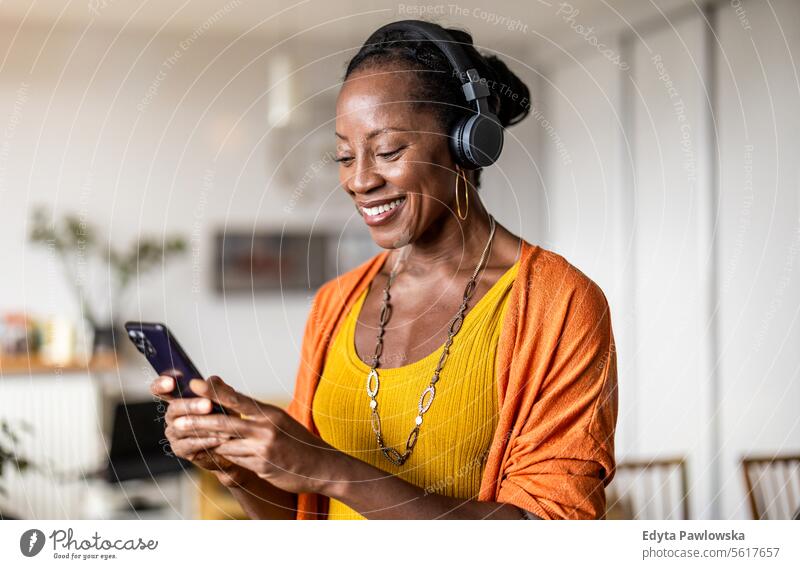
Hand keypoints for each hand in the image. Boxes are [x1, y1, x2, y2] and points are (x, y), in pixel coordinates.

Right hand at [150, 375, 254, 487]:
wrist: (231, 441)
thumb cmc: (224, 415)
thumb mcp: (223, 398)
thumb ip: (217, 388)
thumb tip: (211, 380)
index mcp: (178, 398)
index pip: (160, 389)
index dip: (161, 384)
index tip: (171, 382)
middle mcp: (172, 415)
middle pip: (174, 408)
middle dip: (192, 405)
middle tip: (209, 405)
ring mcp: (174, 433)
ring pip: (183, 427)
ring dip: (204, 424)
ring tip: (223, 423)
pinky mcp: (180, 449)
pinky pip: (191, 444)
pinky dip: (207, 440)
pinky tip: (220, 438)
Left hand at [169, 375, 340, 494]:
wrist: (321, 466)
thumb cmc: (298, 441)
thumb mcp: (279, 420)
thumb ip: (254, 411)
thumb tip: (228, 396)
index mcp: (269, 413)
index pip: (237, 398)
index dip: (215, 391)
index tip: (195, 383)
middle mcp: (266, 428)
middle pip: (225, 422)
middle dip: (199, 422)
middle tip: (179, 421)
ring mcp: (263, 448)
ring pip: (226, 443)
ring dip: (211, 442)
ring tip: (191, 439)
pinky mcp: (261, 466)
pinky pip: (235, 459)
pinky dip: (226, 456)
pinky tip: (220, 455)